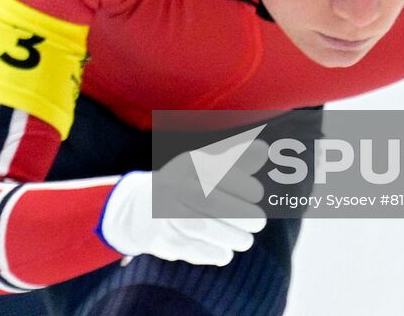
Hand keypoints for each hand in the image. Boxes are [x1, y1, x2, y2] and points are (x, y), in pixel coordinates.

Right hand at [98, 138, 267, 265]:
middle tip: (258, 222)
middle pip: (213, 202)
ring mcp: (167, 213)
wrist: (139, 208)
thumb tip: (264, 150)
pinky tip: (225, 251)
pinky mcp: (165, 238)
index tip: (257, 193)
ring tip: (245, 240)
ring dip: (233, 238)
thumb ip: (236, 157)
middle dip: (243, 216)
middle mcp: (175, 187)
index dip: (245, 185)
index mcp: (188, 165)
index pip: (221, 173)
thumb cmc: (185, 182)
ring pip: (205, 229)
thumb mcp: (205, 164)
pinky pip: (195, 249)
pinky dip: (215, 253)